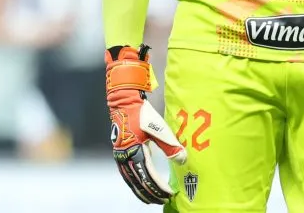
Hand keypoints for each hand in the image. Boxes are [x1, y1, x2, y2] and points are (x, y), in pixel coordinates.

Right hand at [107, 45, 186, 204]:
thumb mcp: (159, 128)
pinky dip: (134, 183)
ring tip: (152, 198)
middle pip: (138, 183)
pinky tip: (140, 185)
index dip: (159, 188)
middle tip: (163, 200)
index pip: (148, 176)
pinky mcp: (120, 153)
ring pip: (130, 180)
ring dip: (142, 191)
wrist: (124, 102)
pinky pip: (126, 174)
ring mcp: (120, 156)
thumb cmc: (143, 114)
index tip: (170, 194)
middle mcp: (125, 157)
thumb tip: (183, 160)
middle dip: (151, 193)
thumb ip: (170, 145)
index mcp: (135, 152)